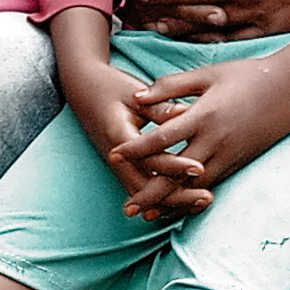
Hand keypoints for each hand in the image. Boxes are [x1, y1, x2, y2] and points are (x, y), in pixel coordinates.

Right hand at [50, 8, 208, 216]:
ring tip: (203, 202)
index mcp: (119, 137)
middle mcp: (117, 158)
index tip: (201, 167)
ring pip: (145, 195)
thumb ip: (159, 107)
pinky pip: (143, 190)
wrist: (82, 89)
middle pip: (147, 188)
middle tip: (207, 199)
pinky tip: (188, 201)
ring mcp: (119, 166)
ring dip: (173, 202)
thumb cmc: (110, 87)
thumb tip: (186, 113)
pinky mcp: (123, 168)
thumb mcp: (134, 94)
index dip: (175, 165)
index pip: (149, 159)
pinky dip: (164, 199)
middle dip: (177, 197)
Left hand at [113, 44, 289, 197]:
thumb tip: (137, 98)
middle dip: (150, 193)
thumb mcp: (207, 74)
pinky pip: (213, 185)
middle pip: (176, 175)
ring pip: (195, 187)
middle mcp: (216, 141)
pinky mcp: (240, 162)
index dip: (136, 149)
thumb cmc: (248, 74)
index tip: (113, 156)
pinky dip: (193, 197)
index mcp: (204, 116)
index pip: (162, 139)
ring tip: (149, 213)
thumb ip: (170, 86)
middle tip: (127, 207)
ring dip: (171, 202)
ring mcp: (230, 155)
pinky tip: (179, 205)